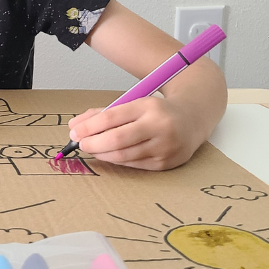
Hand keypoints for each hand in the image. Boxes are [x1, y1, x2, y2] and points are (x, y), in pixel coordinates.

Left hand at [66, 97, 203, 170]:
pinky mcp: (166, 163)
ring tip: (92, 149)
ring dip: (102, 154)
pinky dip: (117, 160)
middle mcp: (159, 126)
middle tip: (80, 144)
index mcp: (148, 106)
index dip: (88, 127)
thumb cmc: (156, 111)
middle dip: (92, 144)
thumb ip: (103, 113)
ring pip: (123, 156)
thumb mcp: (132, 103)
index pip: (111, 118)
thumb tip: (75, 126)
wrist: (193, 118)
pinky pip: (133, 164)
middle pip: (116, 140)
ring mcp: (165, 147)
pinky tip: (109, 155)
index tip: (74, 131)